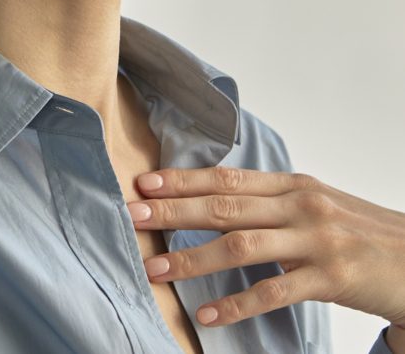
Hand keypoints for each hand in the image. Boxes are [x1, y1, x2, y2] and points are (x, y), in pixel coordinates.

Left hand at [126, 166, 404, 330]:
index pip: (225, 178)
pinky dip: (236, 303)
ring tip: (155, 269)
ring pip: (241, 246)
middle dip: (173, 212)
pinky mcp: (331, 278)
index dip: (182, 180)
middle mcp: (299, 205)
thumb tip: (213, 197)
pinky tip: (207, 313)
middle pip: (224, 206)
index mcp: (290, 184)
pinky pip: (274, 292)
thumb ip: (268, 199)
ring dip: (192, 258)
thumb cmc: (357, 229)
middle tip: (132, 216)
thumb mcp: (313, 203)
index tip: (144, 184)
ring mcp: (315, 240)